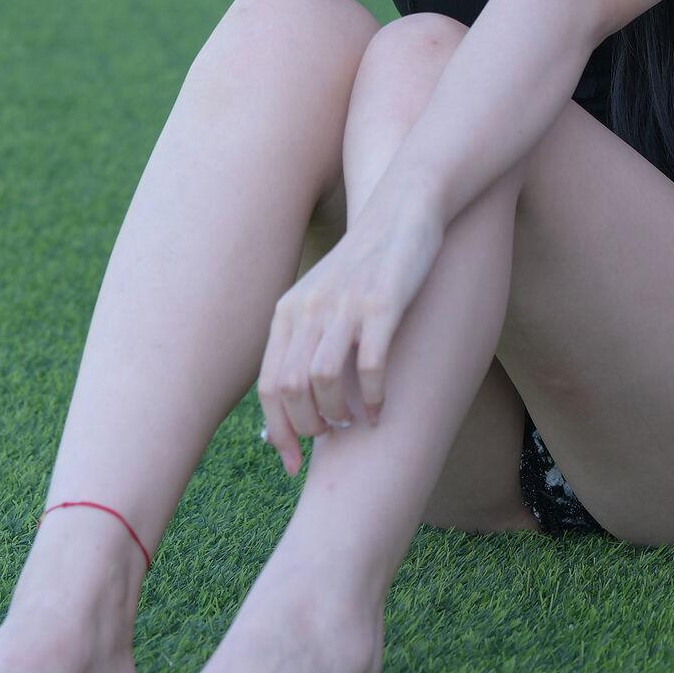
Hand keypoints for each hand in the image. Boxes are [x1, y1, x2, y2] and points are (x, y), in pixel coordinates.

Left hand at [256, 189, 443, 475]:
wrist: (404, 208)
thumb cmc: (367, 263)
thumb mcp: (325, 297)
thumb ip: (307, 339)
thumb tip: (299, 400)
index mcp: (289, 311)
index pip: (269, 386)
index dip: (277, 432)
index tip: (291, 464)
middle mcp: (309, 309)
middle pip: (291, 389)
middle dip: (308, 428)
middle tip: (332, 437)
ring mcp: (345, 307)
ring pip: (323, 381)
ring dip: (339, 414)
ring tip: (355, 423)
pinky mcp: (382, 304)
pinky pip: (369, 365)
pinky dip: (372, 398)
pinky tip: (381, 410)